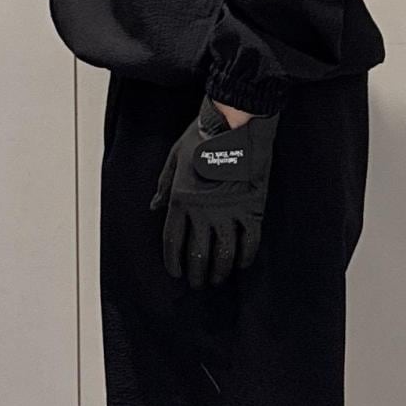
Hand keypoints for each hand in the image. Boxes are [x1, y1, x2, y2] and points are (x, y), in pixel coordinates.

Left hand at [149, 94, 279, 287]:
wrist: (234, 123)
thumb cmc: (201, 137)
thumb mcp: (174, 159)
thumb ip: (164, 186)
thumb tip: (154, 207)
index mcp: (181, 201)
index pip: (173, 243)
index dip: (173, 262)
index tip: (176, 273)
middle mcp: (203, 212)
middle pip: (197, 255)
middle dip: (196, 273)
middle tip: (198, 282)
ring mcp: (228, 212)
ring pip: (224, 254)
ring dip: (220, 271)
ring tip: (218, 279)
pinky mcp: (251, 209)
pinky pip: (249, 242)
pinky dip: (245, 257)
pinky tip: (241, 264)